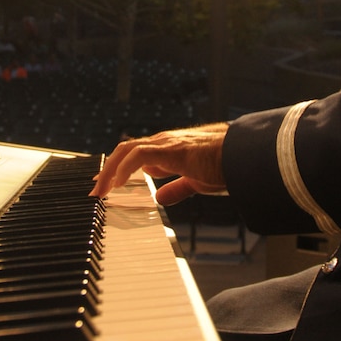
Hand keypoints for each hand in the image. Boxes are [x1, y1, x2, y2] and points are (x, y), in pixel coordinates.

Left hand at [90, 123, 228, 204]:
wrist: (244, 155)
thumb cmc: (226, 165)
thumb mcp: (196, 182)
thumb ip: (177, 188)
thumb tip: (159, 198)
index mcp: (169, 149)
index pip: (134, 154)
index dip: (116, 168)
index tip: (105, 182)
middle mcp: (164, 142)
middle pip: (125, 150)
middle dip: (107, 170)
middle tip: (96, 189)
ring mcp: (167, 143)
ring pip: (127, 150)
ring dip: (110, 170)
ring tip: (101, 189)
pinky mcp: (172, 149)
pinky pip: (139, 154)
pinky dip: (125, 167)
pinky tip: (119, 183)